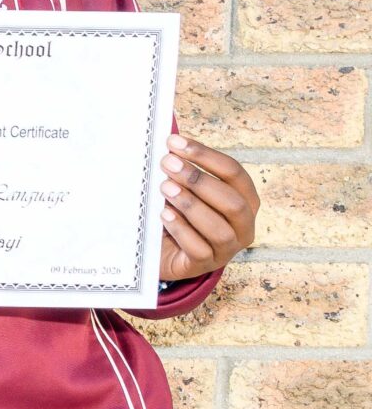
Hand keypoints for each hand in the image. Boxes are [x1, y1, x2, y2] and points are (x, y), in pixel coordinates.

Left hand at [158, 133, 258, 281]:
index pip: (235, 174)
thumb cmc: (179, 216)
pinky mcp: (206, 265)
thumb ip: (184, 173)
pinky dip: (182, 230)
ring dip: (191, 205)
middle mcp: (243, 226)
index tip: (175, 143)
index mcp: (246, 201)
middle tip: (167, 164)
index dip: (205, 156)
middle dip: (199, 179)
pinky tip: (165, 216)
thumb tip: (169, 145)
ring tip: (165, 188)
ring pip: (219, 228)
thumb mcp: (185, 192)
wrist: (162, 253)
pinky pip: (200, 250)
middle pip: (232, 201)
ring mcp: (227, 249)